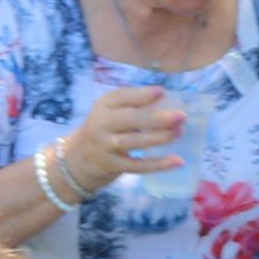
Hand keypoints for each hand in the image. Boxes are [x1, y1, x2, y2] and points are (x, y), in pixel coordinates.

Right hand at [61, 86, 185, 195]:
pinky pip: (138, 166)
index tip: (162, 92)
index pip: (122, 97)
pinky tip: (177, 161)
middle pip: (131, 120)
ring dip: (160, 137)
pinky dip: (159, 164)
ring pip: (135, 142)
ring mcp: (106, 146)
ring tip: (180, 132)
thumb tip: (167, 100)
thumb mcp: (110, 111)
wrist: (76, 159)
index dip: (142, 95)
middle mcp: (102, 124)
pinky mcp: (113, 166)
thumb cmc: (103, 129)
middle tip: (181, 115)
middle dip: (157, 117)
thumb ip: (133, 104)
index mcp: (103, 105)